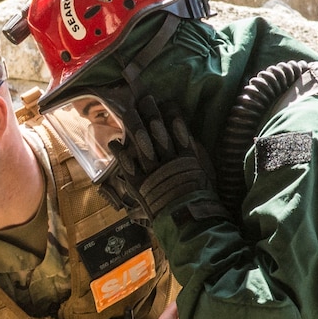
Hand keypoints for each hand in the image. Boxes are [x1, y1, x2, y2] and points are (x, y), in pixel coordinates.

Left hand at [108, 93, 222, 221]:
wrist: (189, 220)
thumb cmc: (200, 197)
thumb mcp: (204, 171)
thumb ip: (196, 153)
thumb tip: (189, 137)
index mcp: (187, 155)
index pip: (178, 127)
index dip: (171, 113)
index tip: (167, 102)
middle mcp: (168, 158)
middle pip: (157, 130)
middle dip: (151, 112)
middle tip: (145, 98)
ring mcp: (153, 170)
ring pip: (142, 142)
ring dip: (134, 125)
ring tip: (128, 111)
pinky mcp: (140, 183)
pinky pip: (128, 164)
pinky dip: (120, 152)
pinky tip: (113, 141)